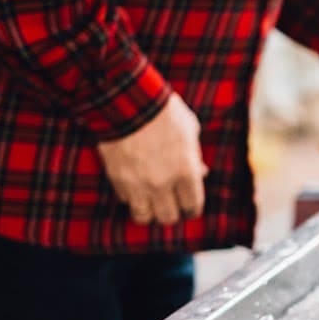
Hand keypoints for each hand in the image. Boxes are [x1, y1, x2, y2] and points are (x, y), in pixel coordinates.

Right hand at [96, 94, 207, 224]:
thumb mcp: (190, 131)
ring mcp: (138, 184)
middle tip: (171, 204)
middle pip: (169, 217)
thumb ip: (195, 156)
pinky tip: (135, 187)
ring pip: (144, 217)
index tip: (190, 206)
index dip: (192, 208)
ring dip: (149, 212)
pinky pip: (126, 200)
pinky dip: (131, 197)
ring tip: (150, 203)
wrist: (128, 101)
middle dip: (172, 212)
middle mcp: (163, 184)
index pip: (193, 207)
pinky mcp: (118, 179)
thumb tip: (201, 173)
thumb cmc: (165, 112)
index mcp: (186, 172)